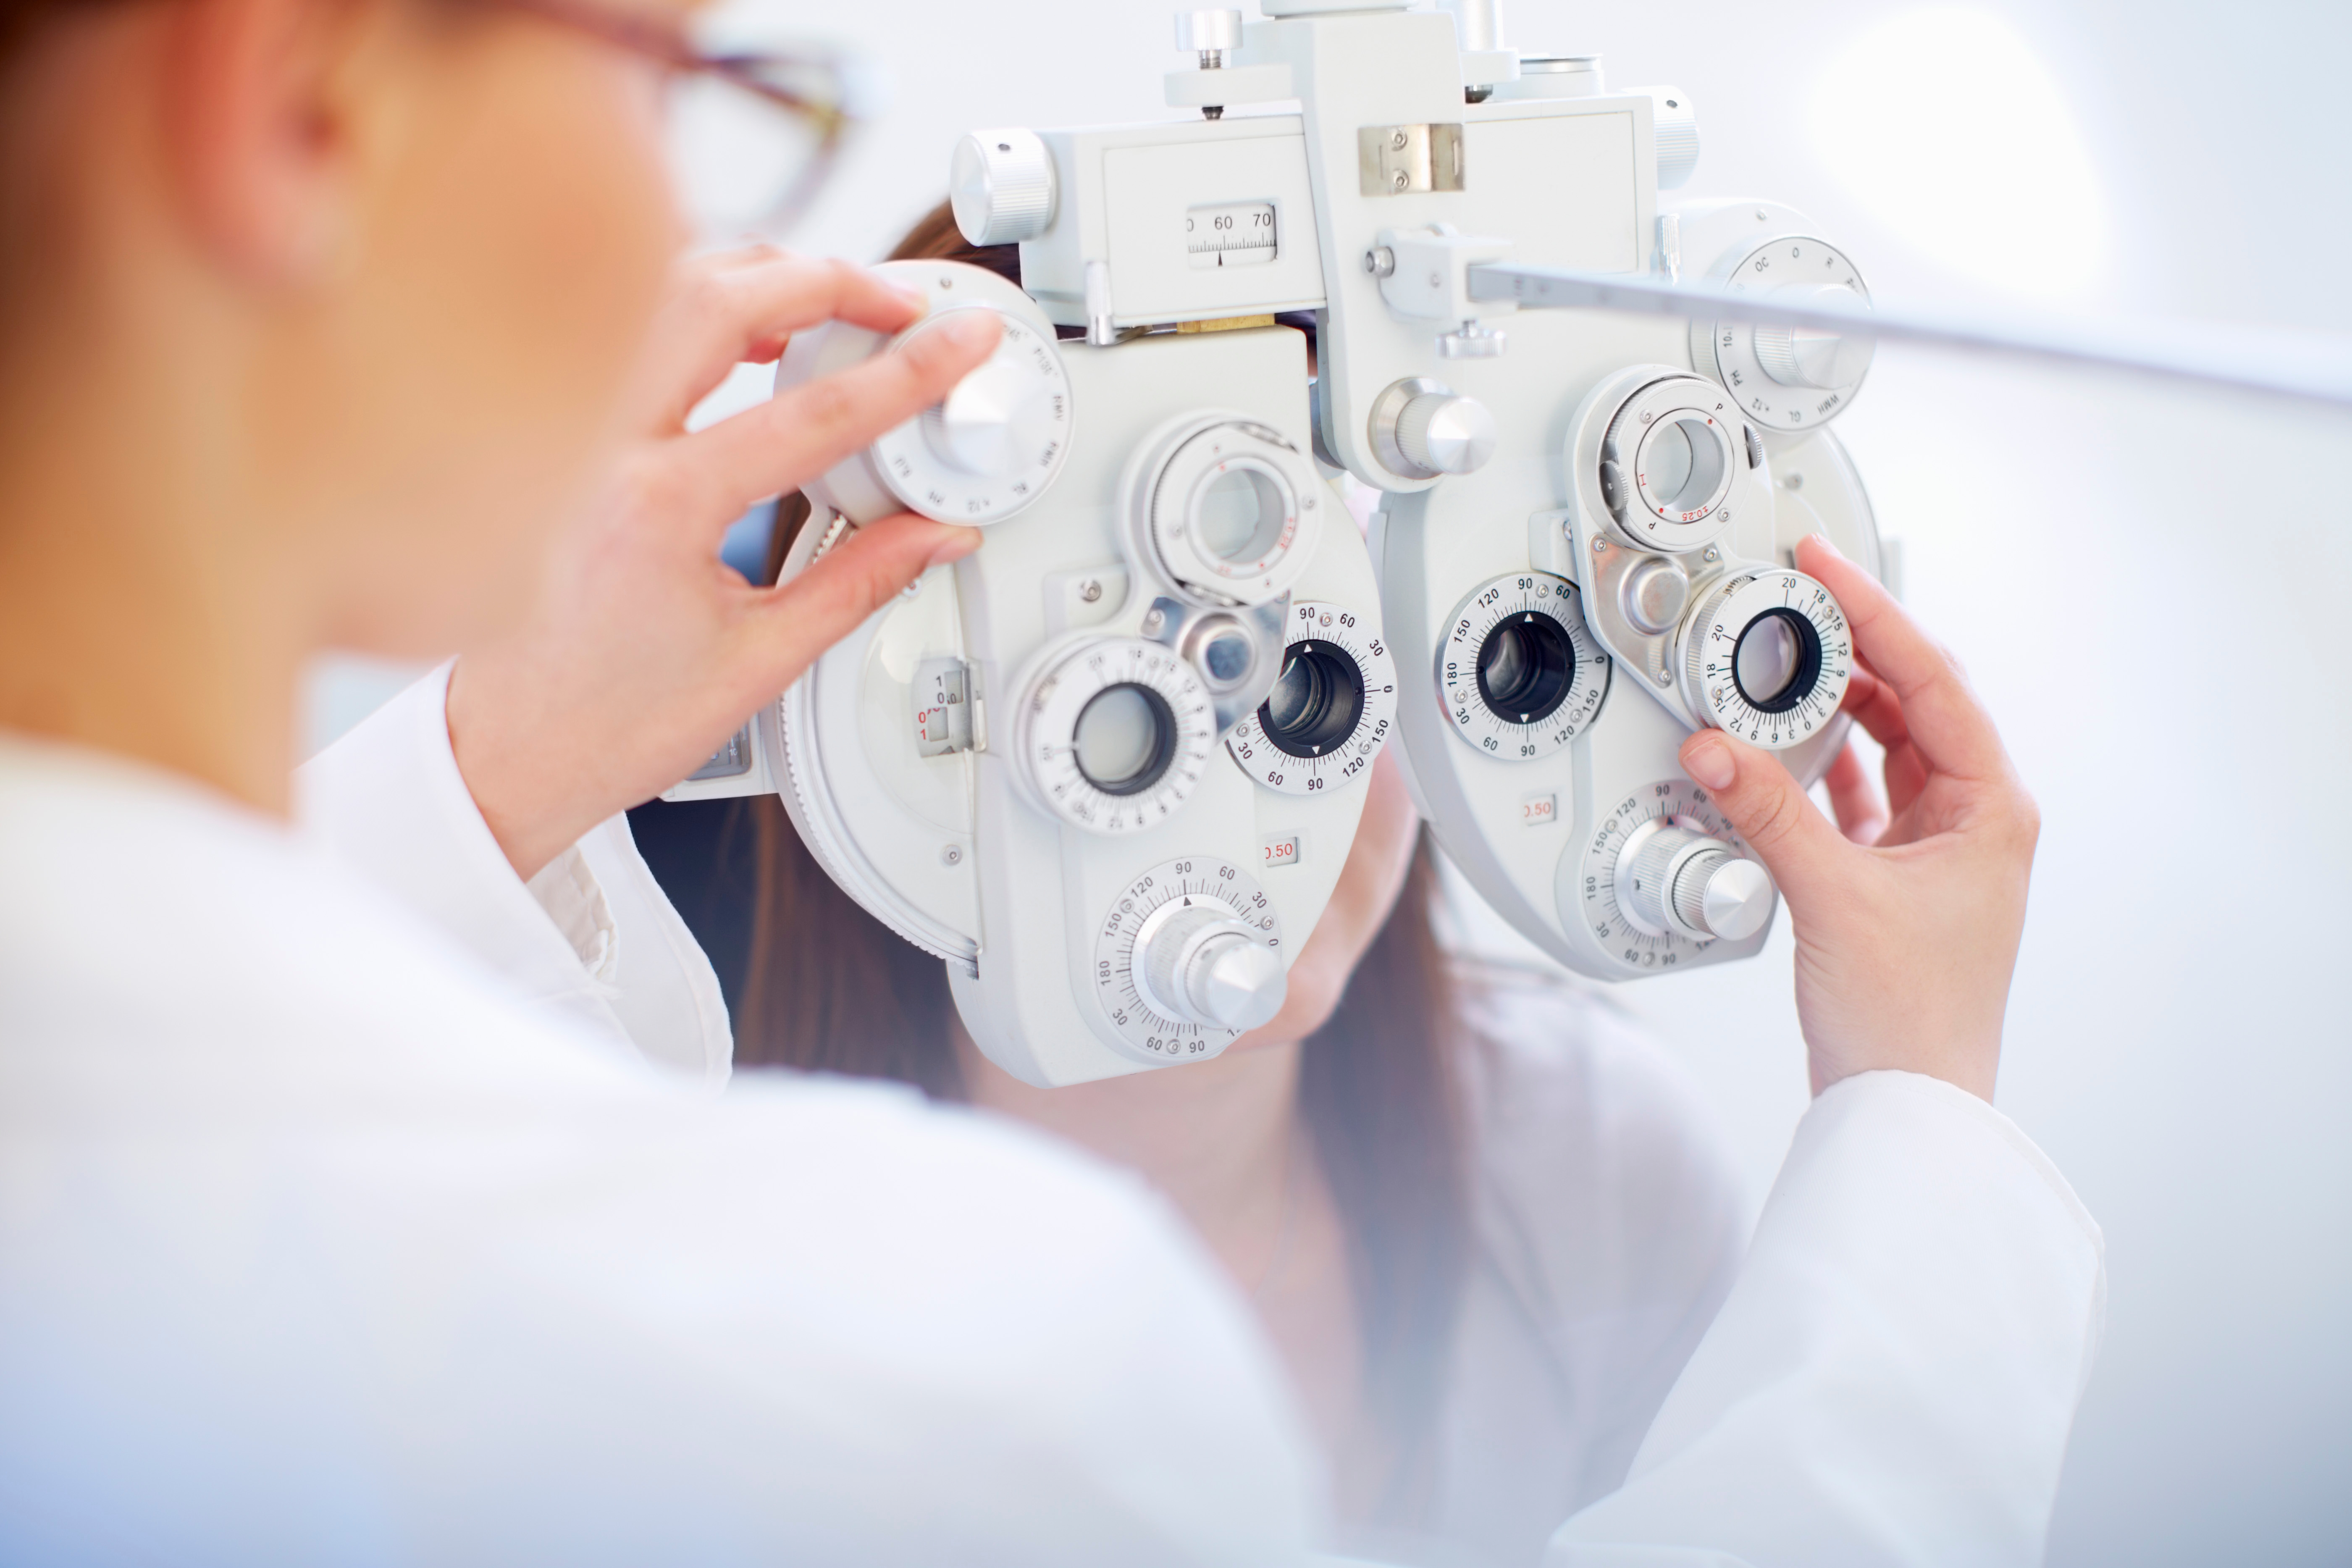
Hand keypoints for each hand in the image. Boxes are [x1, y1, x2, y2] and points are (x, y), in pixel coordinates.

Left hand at [447, 248, 999, 879]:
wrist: (508, 754)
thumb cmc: (606, 723)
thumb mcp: (758, 660)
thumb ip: (858, 581)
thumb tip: (932, 534)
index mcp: (659, 509)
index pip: (812, 414)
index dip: (906, 372)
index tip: (957, 342)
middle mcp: (601, 451)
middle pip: (722, 298)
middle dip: (828, 280)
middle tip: (898, 301)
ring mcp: (568, 435)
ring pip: (662, 294)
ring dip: (759, 278)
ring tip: (832, 299)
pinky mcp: (556, 437)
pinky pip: (627, 331)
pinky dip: (697, 306)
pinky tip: (747, 329)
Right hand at [1677, 535, 2038, 1101]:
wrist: (1906, 1108)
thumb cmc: (1910, 1020)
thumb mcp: (1834, 896)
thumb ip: (1767, 812)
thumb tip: (1713, 747)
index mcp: (1991, 809)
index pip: (1933, 681)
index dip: (1878, 616)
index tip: (1828, 568)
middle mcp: (1972, 822)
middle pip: (1912, 703)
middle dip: (1854, 650)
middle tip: (1799, 599)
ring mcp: (1934, 851)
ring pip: (1883, 748)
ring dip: (1833, 708)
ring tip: (1781, 665)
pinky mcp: (1890, 880)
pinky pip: (1854, 796)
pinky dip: (1816, 768)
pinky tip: (1779, 750)